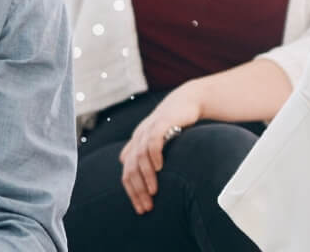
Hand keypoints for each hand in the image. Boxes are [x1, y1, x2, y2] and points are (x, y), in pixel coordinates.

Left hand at [118, 84, 204, 214]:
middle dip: (137, 189)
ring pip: (140, 156)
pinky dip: (154, 155)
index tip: (141, 209)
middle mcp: (138, 137)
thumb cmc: (171, 123)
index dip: (131, 192)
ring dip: (146, 176)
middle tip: (147, 206)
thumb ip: (140, 150)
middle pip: (130, 167)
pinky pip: (153, 140)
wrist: (186, 101)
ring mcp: (148, 129)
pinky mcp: (161, 122)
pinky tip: (160, 168)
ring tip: (154, 192)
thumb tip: (124, 162)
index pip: (126, 172)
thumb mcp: (153, 138)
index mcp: (135, 144)